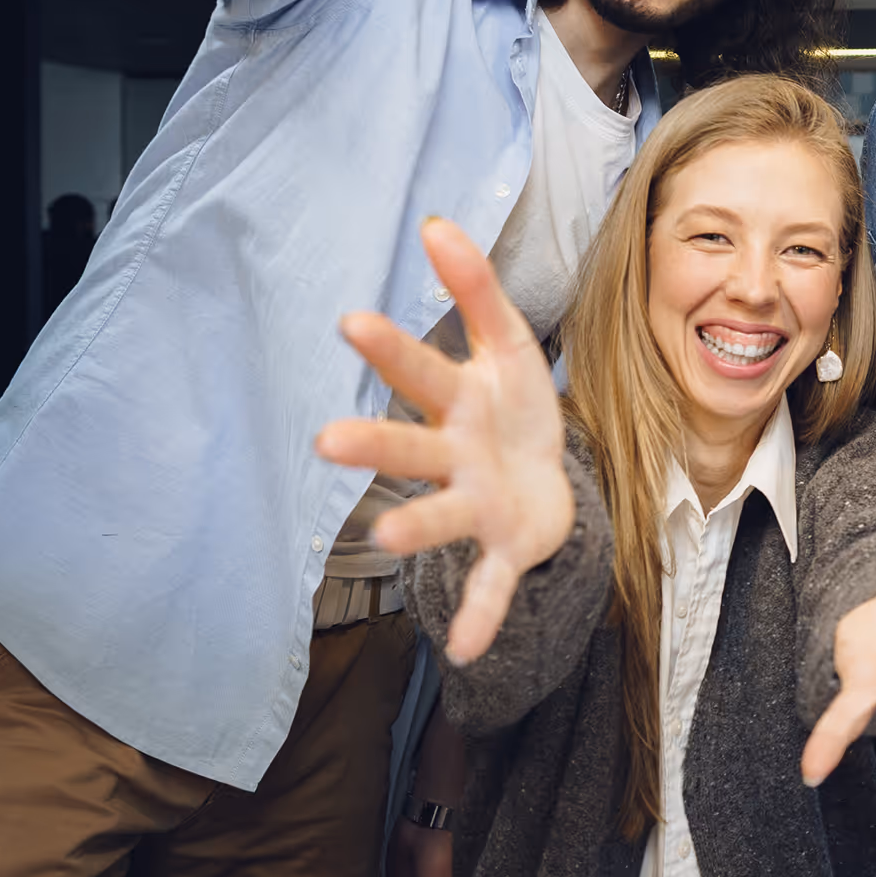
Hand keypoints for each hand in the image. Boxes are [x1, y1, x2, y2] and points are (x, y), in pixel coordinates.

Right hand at [316, 219, 575, 664]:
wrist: (547, 479)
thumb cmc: (513, 407)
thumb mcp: (508, 343)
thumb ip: (475, 287)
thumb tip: (436, 223)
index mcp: (458, 400)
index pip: (423, 369)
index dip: (391, 348)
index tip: (350, 322)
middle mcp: (454, 455)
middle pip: (413, 447)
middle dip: (375, 442)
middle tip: (328, 440)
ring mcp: (475, 504)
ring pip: (441, 514)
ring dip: (414, 529)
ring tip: (386, 539)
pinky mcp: (506, 547)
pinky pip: (491, 585)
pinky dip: (481, 617)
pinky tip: (468, 653)